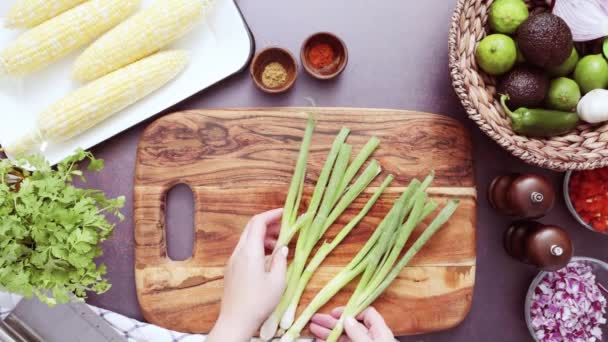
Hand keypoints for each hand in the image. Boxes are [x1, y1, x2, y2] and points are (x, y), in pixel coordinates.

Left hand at [208, 208, 287, 341]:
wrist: (235, 321)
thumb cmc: (258, 302)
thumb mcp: (277, 281)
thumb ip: (281, 260)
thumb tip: (283, 248)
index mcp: (249, 251)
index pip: (258, 222)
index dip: (272, 214)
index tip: (286, 213)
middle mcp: (238, 252)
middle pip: (251, 228)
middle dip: (268, 224)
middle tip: (285, 227)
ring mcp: (232, 261)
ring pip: (247, 239)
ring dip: (263, 236)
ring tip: (279, 245)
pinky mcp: (231, 269)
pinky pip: (244, 250)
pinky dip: (256, 246)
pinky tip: (268, 258)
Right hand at [310, 307, 394, 341]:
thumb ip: (359, 334)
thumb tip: (348, 320)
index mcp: (380, 333)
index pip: (367, 315)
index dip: (351, 311)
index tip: (334, 314)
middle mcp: (371, 340)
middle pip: (351, 327)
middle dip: (332, 323)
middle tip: (315, 320)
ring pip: (344, 338)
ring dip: (328, 333)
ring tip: (313, 329)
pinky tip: (321, 341)